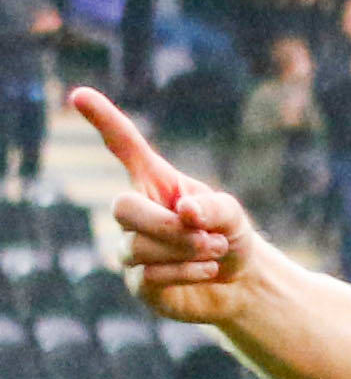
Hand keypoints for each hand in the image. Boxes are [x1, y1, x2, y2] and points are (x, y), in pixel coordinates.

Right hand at [78, 88, 261, 326]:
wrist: (242, 282)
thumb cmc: (230, 236)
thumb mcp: (232, 215)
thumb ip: (212, 207)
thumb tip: (184, 210)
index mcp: (155, 184)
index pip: (124, 148)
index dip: (105, 122)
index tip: (80, 94)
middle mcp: (136, 214)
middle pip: (121, 208)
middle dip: (166, 224)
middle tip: (207, 235)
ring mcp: (132, 249)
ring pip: (137, 247)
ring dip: (185, 250)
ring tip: (215, 250)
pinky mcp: (138, 284)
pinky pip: (149, 276)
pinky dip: (186, 272)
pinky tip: (207, 270)